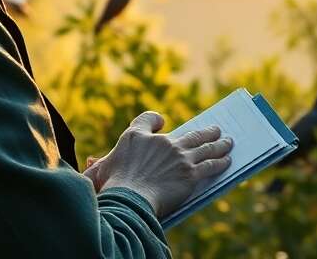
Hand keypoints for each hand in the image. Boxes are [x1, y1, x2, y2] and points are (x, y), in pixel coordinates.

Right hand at [84, 111, 232, 216]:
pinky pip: (210, 165)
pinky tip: (227, 160)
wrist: (129, 198)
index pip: (147, 119)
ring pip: (205, 147)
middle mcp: (162, 142)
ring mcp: (179, 157)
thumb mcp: (100, 169)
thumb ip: (97, 164)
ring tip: (228, 142)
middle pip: (189, 133)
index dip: (154, 120)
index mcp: (138, 136)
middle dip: (205, 132)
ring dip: (219, 144)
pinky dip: (221, 161)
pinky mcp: (190, 174)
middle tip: (216, 130)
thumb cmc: (113, 185)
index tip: (161, 122)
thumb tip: (88, 161)